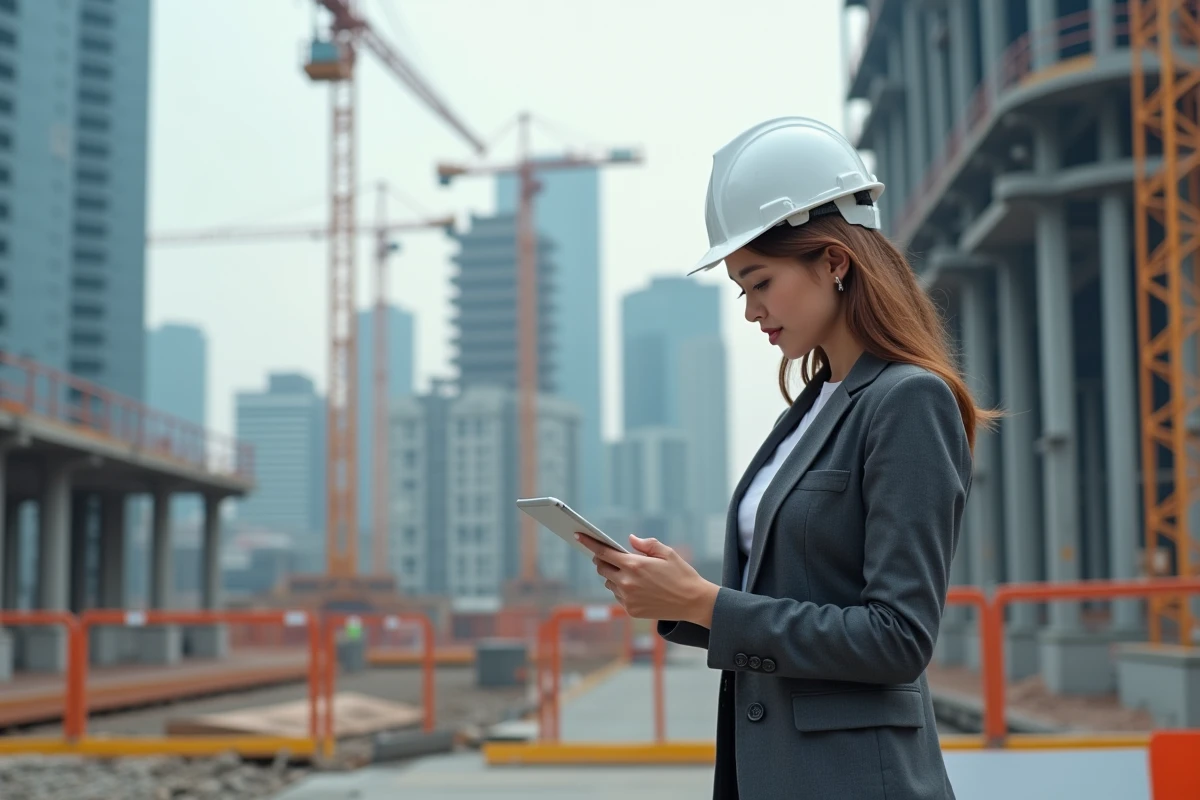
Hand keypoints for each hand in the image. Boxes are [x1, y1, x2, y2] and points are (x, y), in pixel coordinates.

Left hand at [575, 533, 718, 625]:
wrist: (693, 602)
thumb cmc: (682, 575)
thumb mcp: (667, 553)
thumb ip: (646, 544)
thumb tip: (630, 540)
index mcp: (635, 565)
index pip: (604, 552)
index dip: (589, 543)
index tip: (578, 535)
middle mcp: (627, 582)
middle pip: (602, 568)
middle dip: (602, 560)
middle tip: (610, 556)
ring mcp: (628, 598)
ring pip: (609, 583)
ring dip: (614, 576)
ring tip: (630, 573)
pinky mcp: (631, 610)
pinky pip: (618, 596)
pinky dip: (622, 590)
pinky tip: (637, 587)